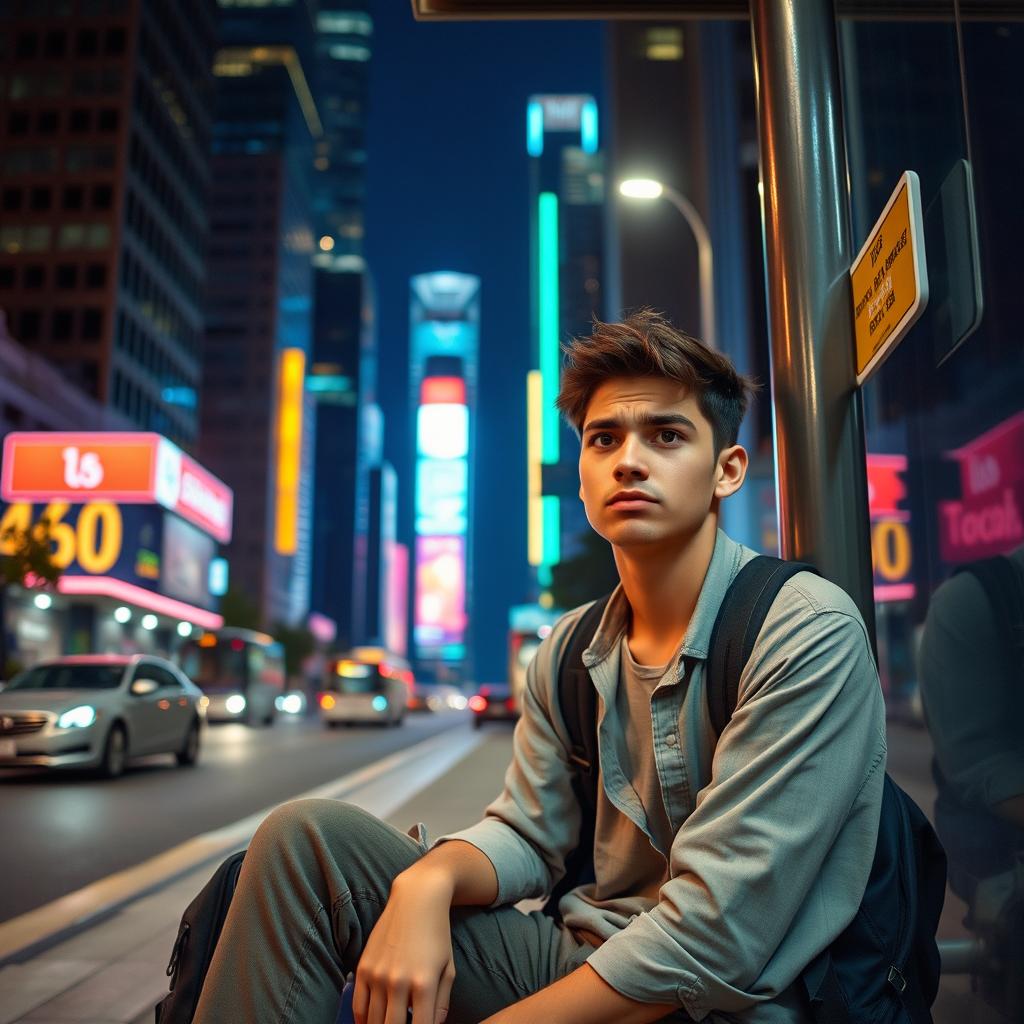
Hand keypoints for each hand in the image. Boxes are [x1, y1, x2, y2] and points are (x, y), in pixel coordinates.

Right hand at [353, 866, 457, 1023]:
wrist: (416, 900)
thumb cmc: (437, 935)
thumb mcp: (448, 969)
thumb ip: (442, 1003)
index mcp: (424, 984)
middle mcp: (398, 981)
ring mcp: (377, 975)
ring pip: (373, 1021)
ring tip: (389, 1023)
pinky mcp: (363, 968)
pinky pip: (357, 1006)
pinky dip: (362, 1020)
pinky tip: (371, 1023)